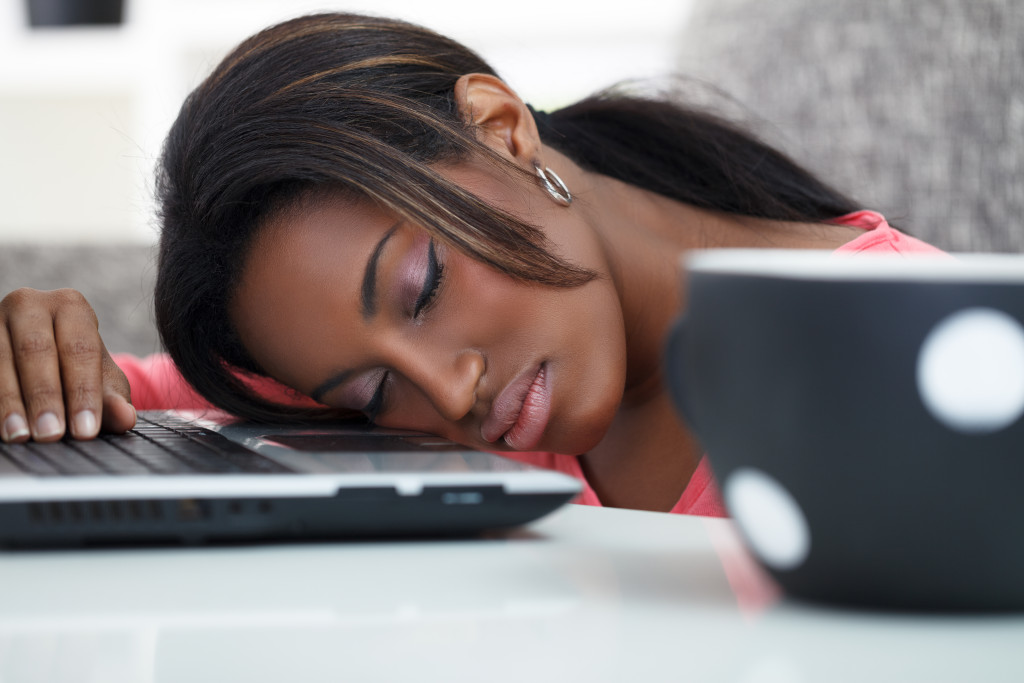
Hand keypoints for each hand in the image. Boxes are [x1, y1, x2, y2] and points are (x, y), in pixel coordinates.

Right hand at [0, 288, 135, 441]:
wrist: (40, 355)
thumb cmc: (76, 366)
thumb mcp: (100, 379)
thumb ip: (112, 398)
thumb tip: (125, 419)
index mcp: (70, 306)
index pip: (80, 349)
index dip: (83, 392)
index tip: (85, 430)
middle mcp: (30, 304)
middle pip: (37, 350)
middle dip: (45, 397)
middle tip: (52, 435)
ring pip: (0, 360)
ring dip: (10, 402)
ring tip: (21, 436)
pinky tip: (2, 426)